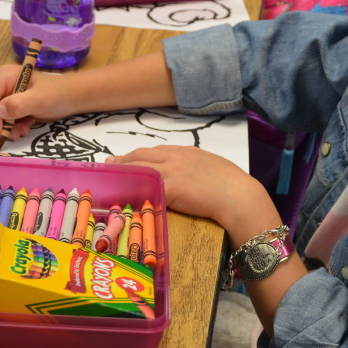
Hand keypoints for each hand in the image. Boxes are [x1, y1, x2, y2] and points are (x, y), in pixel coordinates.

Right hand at [0, 65, 74, 139]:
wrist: (68, 99)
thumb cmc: (57, 94)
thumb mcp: (41, 99)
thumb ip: (20, 104)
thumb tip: (0, 111)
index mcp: (4, 76)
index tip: (1, 130)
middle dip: (0, 124)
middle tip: (18, 131)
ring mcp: (2, 96)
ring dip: (6, 128)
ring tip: (25, 129)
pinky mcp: (7, 107)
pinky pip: (0, 122)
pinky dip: (11, 128)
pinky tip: (25, 127)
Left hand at [106, 146, 280, 241]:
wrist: (238, 196)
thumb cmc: (233, 186)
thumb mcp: (213, 167)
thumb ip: (197, 167)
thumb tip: (189, 176)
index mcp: (187, 151)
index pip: (156, 150)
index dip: (138, 155)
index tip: (128, 158)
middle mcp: (176, 157)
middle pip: (142, 156)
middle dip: (123, 160)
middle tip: (110, 164)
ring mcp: (172, 171)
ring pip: (139, 169)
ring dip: (123, 174)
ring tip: (110, 179)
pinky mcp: (170, 187)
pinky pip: (145, 188)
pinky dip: (132, 190)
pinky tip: (123, 195)